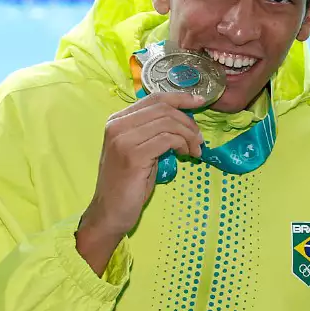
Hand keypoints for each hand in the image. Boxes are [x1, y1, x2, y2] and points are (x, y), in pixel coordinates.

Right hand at [76, 93, 204, 273]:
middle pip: (164, 108)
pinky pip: (167, 139)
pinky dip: (182, 145)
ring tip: (194, 150)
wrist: (110, 212)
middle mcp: (117, 125)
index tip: (199, 102)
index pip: (154, 98)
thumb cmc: (128, 184)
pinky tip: (185, 155)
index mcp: (117, 120)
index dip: (180, 97)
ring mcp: (123, 139)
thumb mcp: (140, 151)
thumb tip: (183, 120)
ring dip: (189, 135)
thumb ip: (153, 132)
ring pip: (168, 123)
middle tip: (199, 139)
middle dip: (188, 122)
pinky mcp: (133, 155)